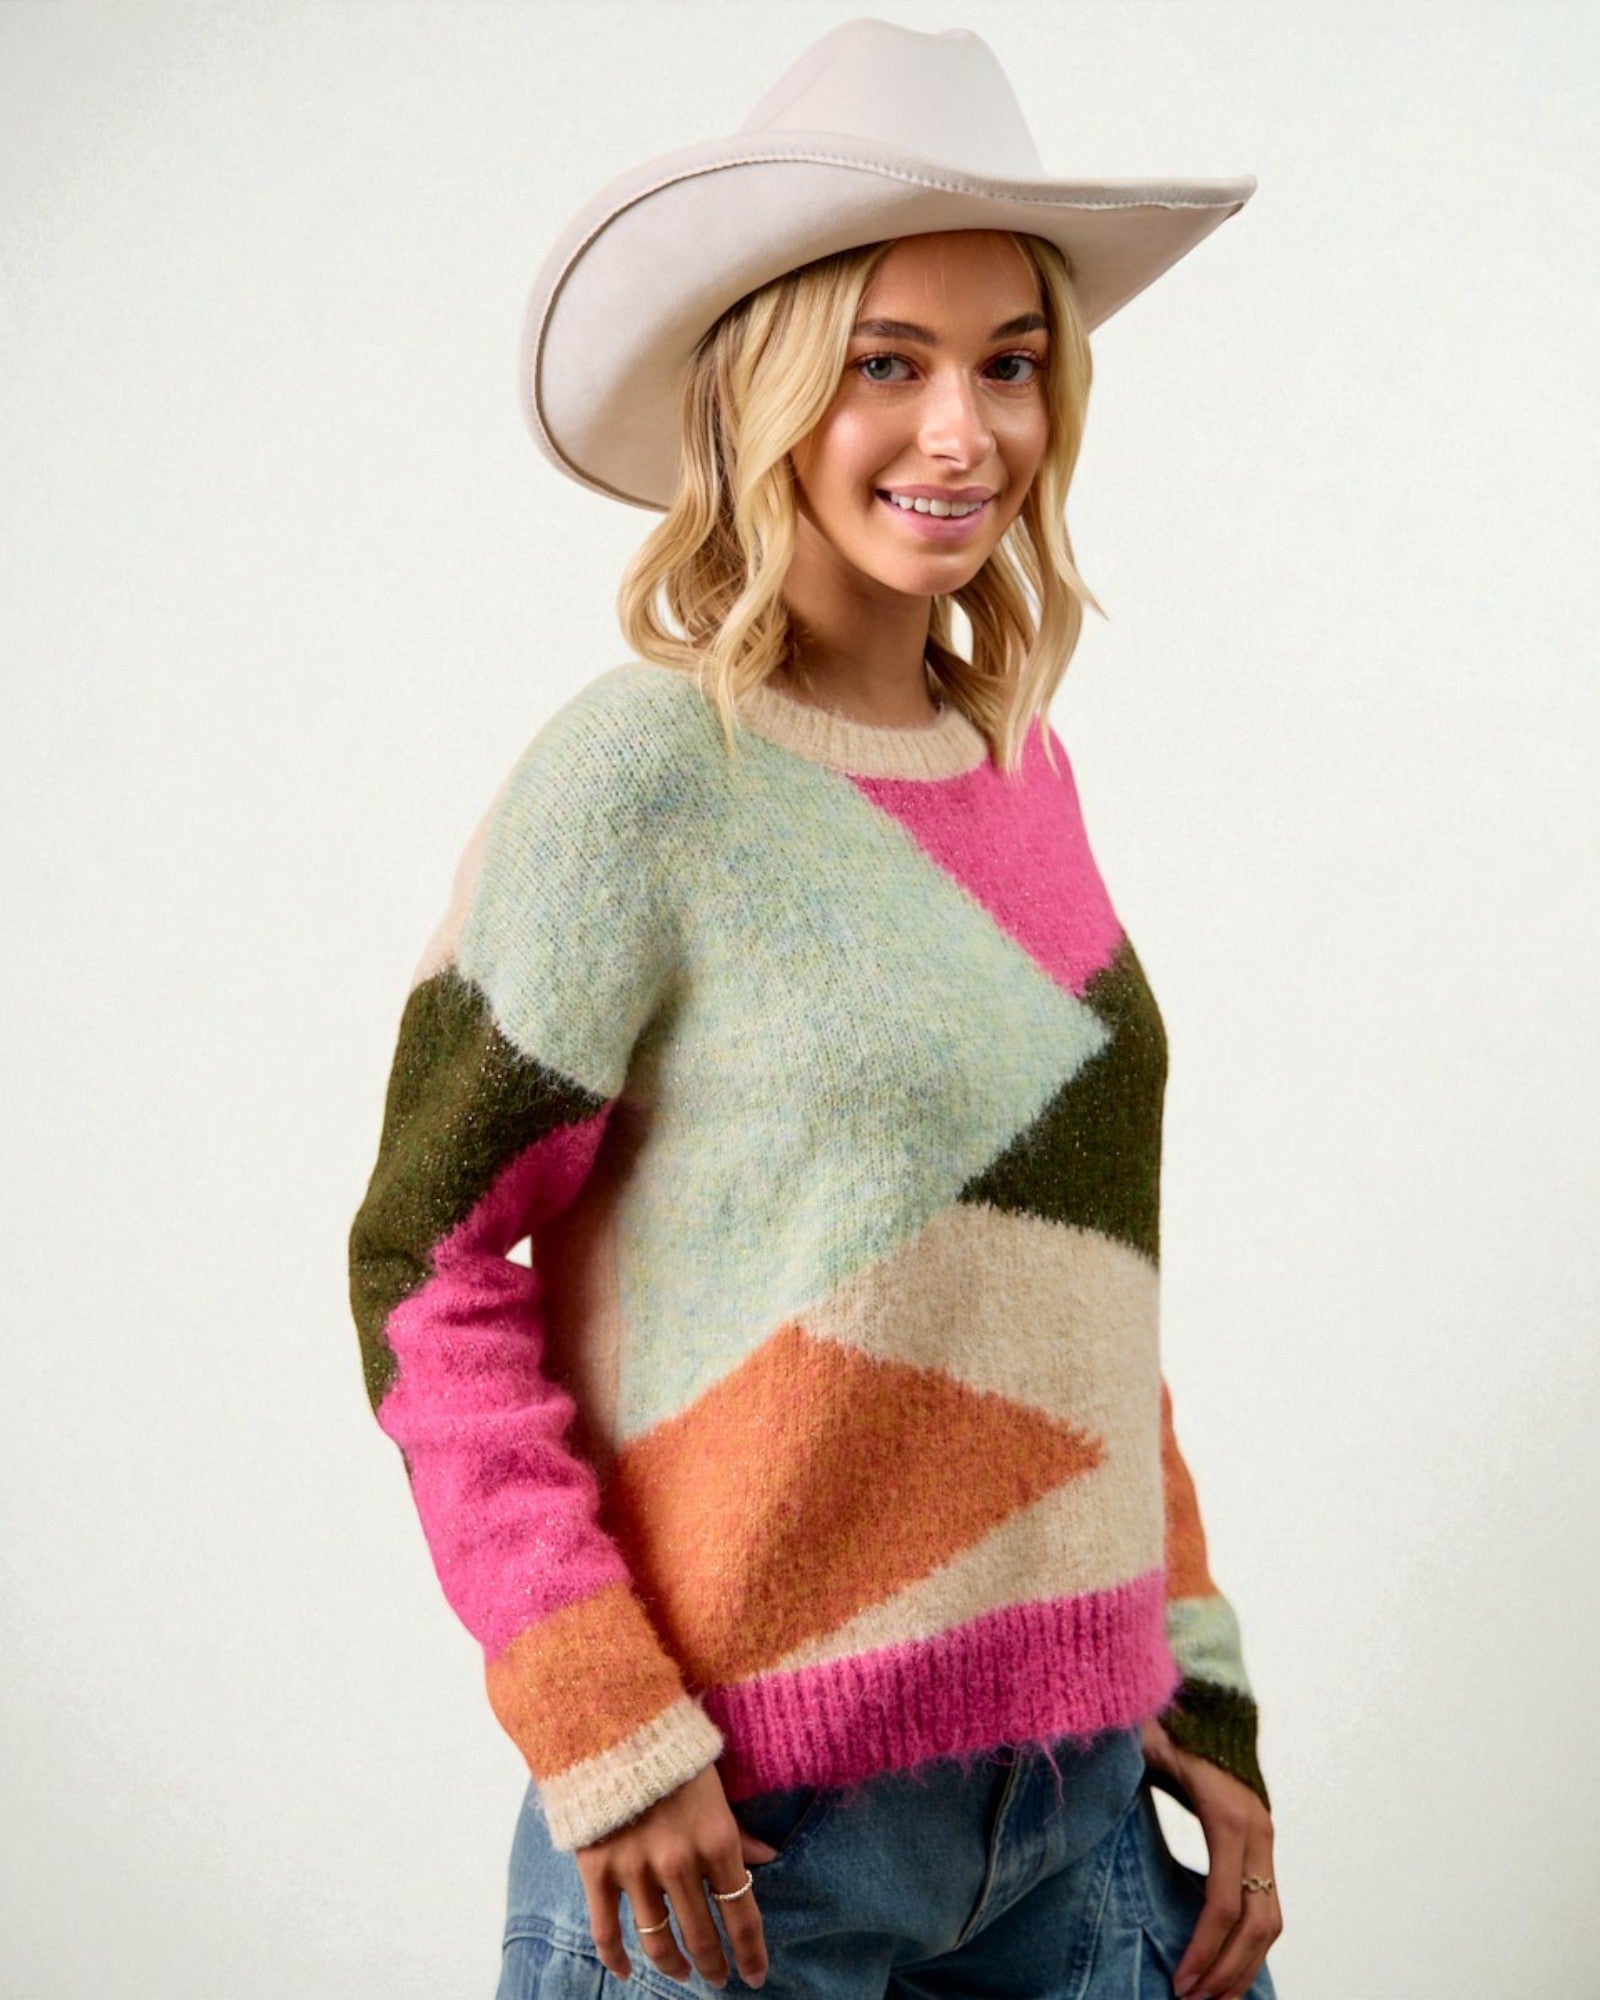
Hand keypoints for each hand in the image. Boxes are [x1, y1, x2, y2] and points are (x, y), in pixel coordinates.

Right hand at [575, 1762, 779, 1988]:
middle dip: (714, 1965)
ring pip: (658, 1941)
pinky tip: (627, 1973)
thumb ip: (738, 1831)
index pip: (742, 1914)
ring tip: (683, 1972)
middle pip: (701, 1936)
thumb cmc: (673, 1757)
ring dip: (674, 1965)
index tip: (756, 1977)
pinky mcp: (598, 1870)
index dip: (751, 1953)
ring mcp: (636, 1869)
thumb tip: (769, 1859)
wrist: (613, 1727)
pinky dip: (617, 1959)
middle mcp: (679, 1862)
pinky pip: (606, 1931)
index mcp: (716, 1840)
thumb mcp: (716, 1789)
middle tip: (718, 1978)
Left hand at [1137, 1717, 1282, 1999]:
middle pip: (1257, 1922)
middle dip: (1228, 1971)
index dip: (1203, 1948)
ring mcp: (1265, 1837)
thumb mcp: (1143, 1741)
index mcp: (1226, 1813)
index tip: (1179, 1983)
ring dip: (1245, 1966)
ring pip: (1271, 1921)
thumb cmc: (1166, 1721)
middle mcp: (1256, 1829)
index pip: (1223, 1901)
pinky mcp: (1262, 1843)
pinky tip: (1227, 1969)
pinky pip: (1267, 1905)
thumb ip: (1126, 1761)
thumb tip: (1093, 1772)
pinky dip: (1252, 1945)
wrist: (1207, 1698)